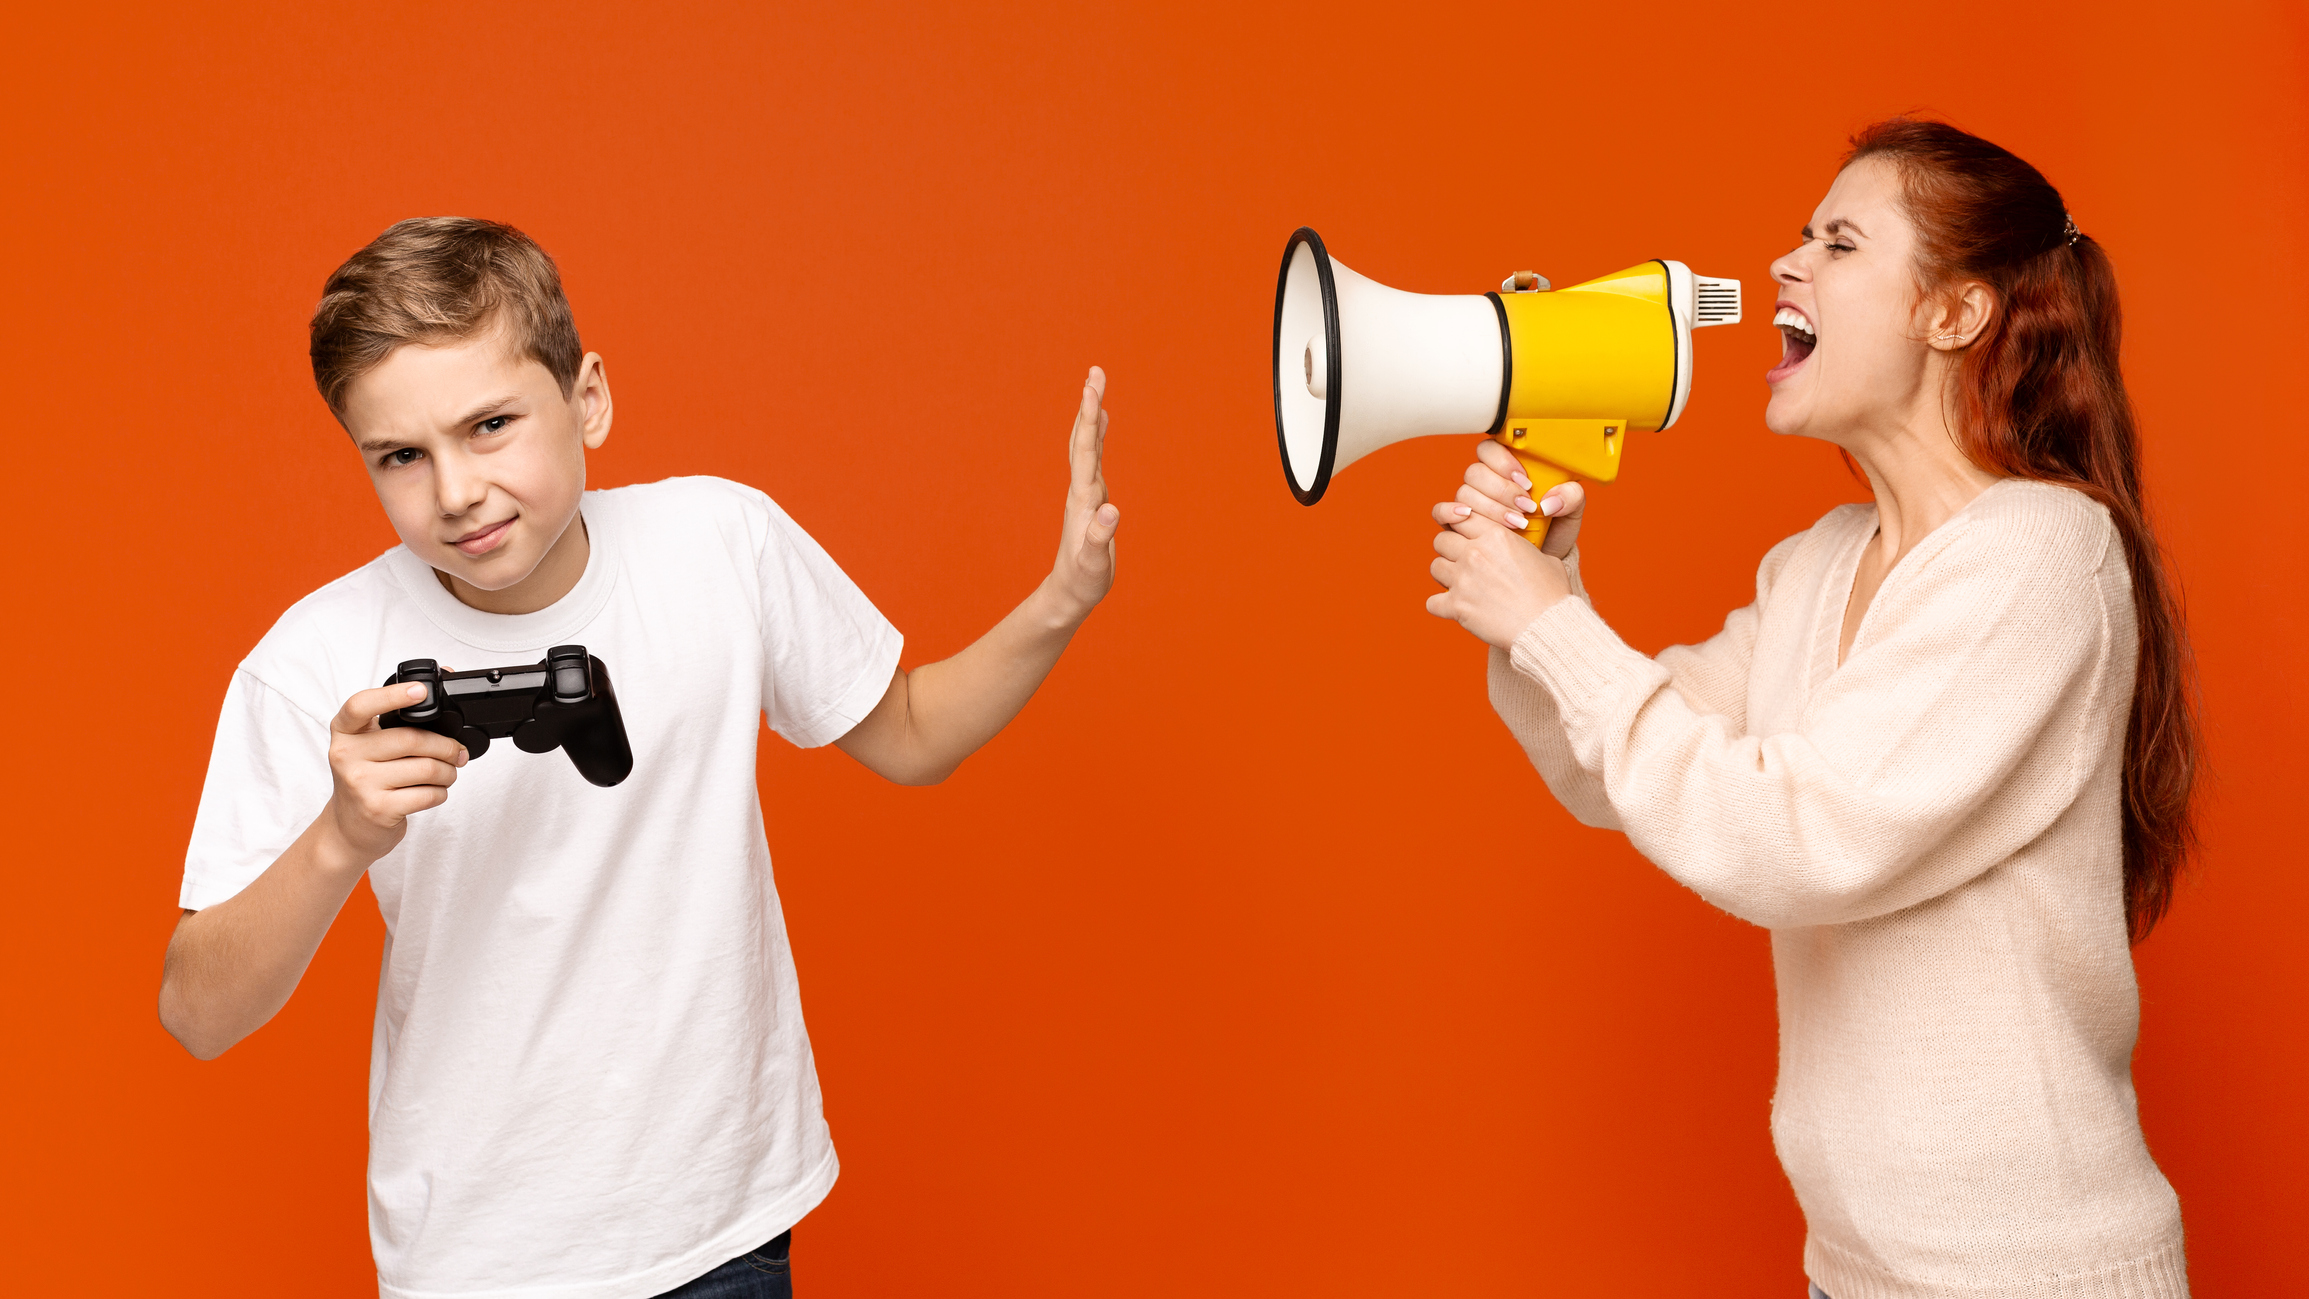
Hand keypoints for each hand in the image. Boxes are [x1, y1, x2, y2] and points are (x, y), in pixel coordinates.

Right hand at [321, 683, 467, 863]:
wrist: (348, 828)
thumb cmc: (367, 780)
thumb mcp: (368, 746)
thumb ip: (397, 719)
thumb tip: (447, 675)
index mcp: (345, 731)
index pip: (361, 705)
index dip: (393, 696)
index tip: (421, 691)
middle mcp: (346, 755)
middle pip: (412, 739)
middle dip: (447, 747)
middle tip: (457, 753)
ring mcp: (360, 783)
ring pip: (426, 768)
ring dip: (449, 772)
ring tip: (447, 774)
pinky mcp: (378, 809)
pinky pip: (428, 794)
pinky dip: (441, 792)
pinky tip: (433, 792)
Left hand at [1042, 365, 1120, 623]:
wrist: (1070, 592)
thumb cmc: (1083, 579)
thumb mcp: (1094, 562)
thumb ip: (1101, 537)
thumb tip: (1111, 509)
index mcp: (1083, 498)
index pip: (1085, 450)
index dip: (1089, 418)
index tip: (1092, 388)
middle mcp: (1082, 489)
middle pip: (1083, 439)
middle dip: (1090, 405)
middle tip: (1096, 372)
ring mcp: (1086, 493)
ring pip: (1087, 446)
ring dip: (1092, 416)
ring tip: (1096, 387)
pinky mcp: (1092, 499)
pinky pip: (1094, 459)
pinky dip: (1098, 437)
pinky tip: (1101, 425)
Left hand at [1425, 505, 1572, 648]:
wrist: (1546, 625)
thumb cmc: (1551, 594)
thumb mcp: (1544, 557)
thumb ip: (1523, 547)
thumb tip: (1521, 549)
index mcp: (1496, 535)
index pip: (1462, 517)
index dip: (1462, 526)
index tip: (1467, 536)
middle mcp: (1475, 553)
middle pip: (1441, 539)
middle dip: (1450, 550)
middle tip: (1463, 562)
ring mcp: (1463, 579)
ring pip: (1435, 567)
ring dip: (1445, 575)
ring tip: (1460, 584)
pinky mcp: (1456, 605)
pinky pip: (1432, 601)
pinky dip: (1441, 606)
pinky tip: (1454, 608)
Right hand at [1439, 439, 1585, 558]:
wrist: (1543, 562)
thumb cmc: (1553, 533)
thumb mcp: (1571, 513)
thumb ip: (1571, 497)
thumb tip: (1550, 500)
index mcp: (1508, 469)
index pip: (1491, 449)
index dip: (1503, 461)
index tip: (1526, 481)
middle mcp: (1485, 483)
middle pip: (1476, 472)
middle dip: (1502, 491)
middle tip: (1525, 507)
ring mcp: (1470, 503)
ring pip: (1464, 493)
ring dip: (1490, 509)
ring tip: (1516, 524)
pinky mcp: (1458, 524)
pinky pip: (1441, 511)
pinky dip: (1450, 512)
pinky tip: (1468, 518)